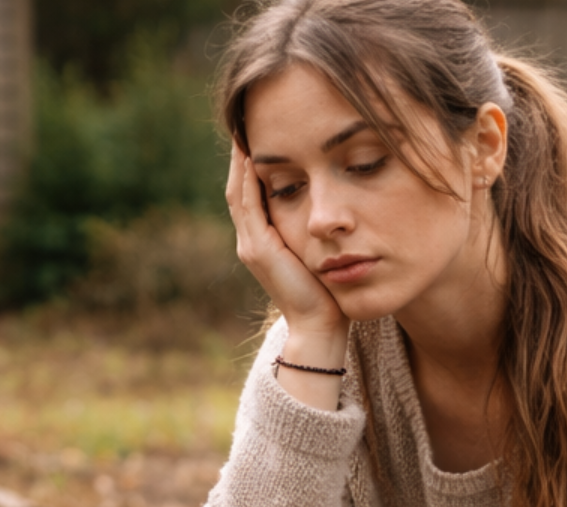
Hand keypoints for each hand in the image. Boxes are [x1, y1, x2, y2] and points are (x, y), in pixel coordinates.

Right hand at [225, 140, 345, 340]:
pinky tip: (254, 154)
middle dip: (242, 155)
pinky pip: (249, 204)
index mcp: (262, 241)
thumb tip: (328, 205)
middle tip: (247, 121)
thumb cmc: (326, 292)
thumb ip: (311, 229)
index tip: (260, 134)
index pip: (250, 193)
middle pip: (239, 188)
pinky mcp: (259, 249)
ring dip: (241, 161)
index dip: (251, 164)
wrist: (320, 325)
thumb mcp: (316, 252)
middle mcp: (250, 241)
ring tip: (246, 129)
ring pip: (239, 192)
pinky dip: (249, 178)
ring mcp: (251, 245)